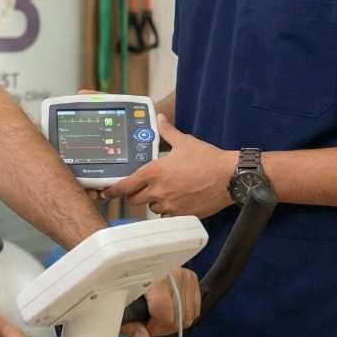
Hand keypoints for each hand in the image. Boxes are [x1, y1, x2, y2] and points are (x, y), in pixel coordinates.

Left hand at [103, 115, 235, 218]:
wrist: (230, 177)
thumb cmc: (207, 159)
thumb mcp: (184, 141)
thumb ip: (167, 131)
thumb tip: (160, 119)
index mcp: (154, 173)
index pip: (126, 186)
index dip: (113, 190)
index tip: (107, 193)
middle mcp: (159, 191)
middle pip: (135, 200)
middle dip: (135, 194)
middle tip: (141, 188)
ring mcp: (170, 206)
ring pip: (151, 208)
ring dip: (153, 202)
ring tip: (164, 191)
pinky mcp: (183, 215)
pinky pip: (167, 217)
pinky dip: (168, 211)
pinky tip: (176, 202)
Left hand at [120, 267, 201, 336]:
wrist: (127, 261)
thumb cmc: (122, 278)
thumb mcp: (118, 302)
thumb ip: (130, 325)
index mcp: (154, 278)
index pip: (166, 316)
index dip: (155, 329)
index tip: (145, 328)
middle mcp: (173, 275)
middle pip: (179, 318)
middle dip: (164, 328)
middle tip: (149, 326)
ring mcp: (184, 275)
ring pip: (189, 315)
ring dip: (174, 322)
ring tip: (157, 319)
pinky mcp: (190, 277)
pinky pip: (194, 307)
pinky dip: (183, 314)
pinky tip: (168, 312)